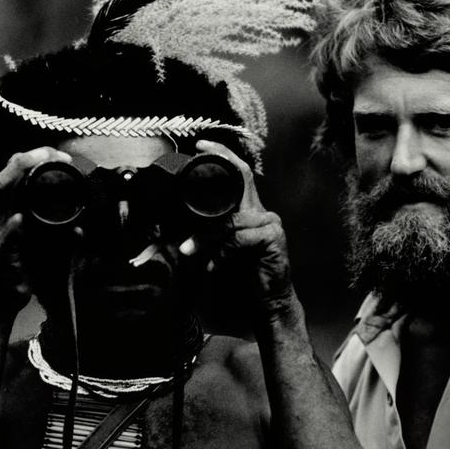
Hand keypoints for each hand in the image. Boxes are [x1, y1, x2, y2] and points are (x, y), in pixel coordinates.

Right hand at [0, 146, 73, 315]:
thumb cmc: (18, 265)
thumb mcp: (37, 242)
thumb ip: (52, 227)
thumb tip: (79, 220)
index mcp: (10, 209)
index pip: (17, 175)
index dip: (35, 159)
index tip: (59, 154)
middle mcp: (0, 215)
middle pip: (6, 177)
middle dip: (25, 160)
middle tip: (48, 153)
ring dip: (14, 180)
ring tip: (31, 167)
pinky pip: (3, 239)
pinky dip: (11, 229)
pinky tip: (19, 220)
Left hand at [181, 140, 294, 315]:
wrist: (268, 303)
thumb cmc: (244, 277)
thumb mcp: (220, 251)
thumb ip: (207, 235)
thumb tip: (176, 227)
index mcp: (249, 211)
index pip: (239, 174)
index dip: (223, 156)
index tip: (201, 145)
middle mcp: (261, 212)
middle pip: (242, 177)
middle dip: (220, 162)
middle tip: (198, 154)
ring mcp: (269, 223)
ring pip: (230, 218)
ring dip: (205, 236)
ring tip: (188, 251)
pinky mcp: (273, 237)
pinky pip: (239, 237)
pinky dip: (221, 251)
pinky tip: (212, 265)